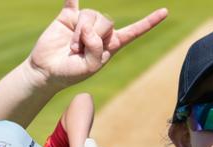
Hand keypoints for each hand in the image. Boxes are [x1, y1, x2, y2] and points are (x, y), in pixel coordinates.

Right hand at [26, 0, 167, 88]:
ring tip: (72, 46)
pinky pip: (73, 2)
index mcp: (112, 45)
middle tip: (79, 50)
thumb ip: (96, 50)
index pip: (133, 32)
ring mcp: (84, 22)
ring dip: (80, 32)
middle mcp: (100, 31)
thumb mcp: (90, 67)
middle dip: (93, 36)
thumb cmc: (72, 73)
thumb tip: (91, 29)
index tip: (165, 12)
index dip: (149, 22)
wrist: (48, 71)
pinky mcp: (68, 16)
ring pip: (91, 15)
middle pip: (107, 21)